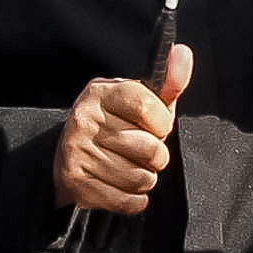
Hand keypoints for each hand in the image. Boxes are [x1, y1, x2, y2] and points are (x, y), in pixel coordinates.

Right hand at [53, 44, 190, 212]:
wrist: (70, 160)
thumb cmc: (117, 127)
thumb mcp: (141, 101)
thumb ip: (168, 82)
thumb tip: (182, 51)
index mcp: (100, 93)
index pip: (150, 108)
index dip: (162, 124)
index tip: (152, 126)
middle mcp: (83, 119)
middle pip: (152, 149)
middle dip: (154, 156)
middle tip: (135, 150)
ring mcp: (76, 152)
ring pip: (143, 178)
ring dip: (144, 178)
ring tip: (125, 166)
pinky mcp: (75, 183)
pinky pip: (131, 201)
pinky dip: (133, 199)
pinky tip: (117, 185)